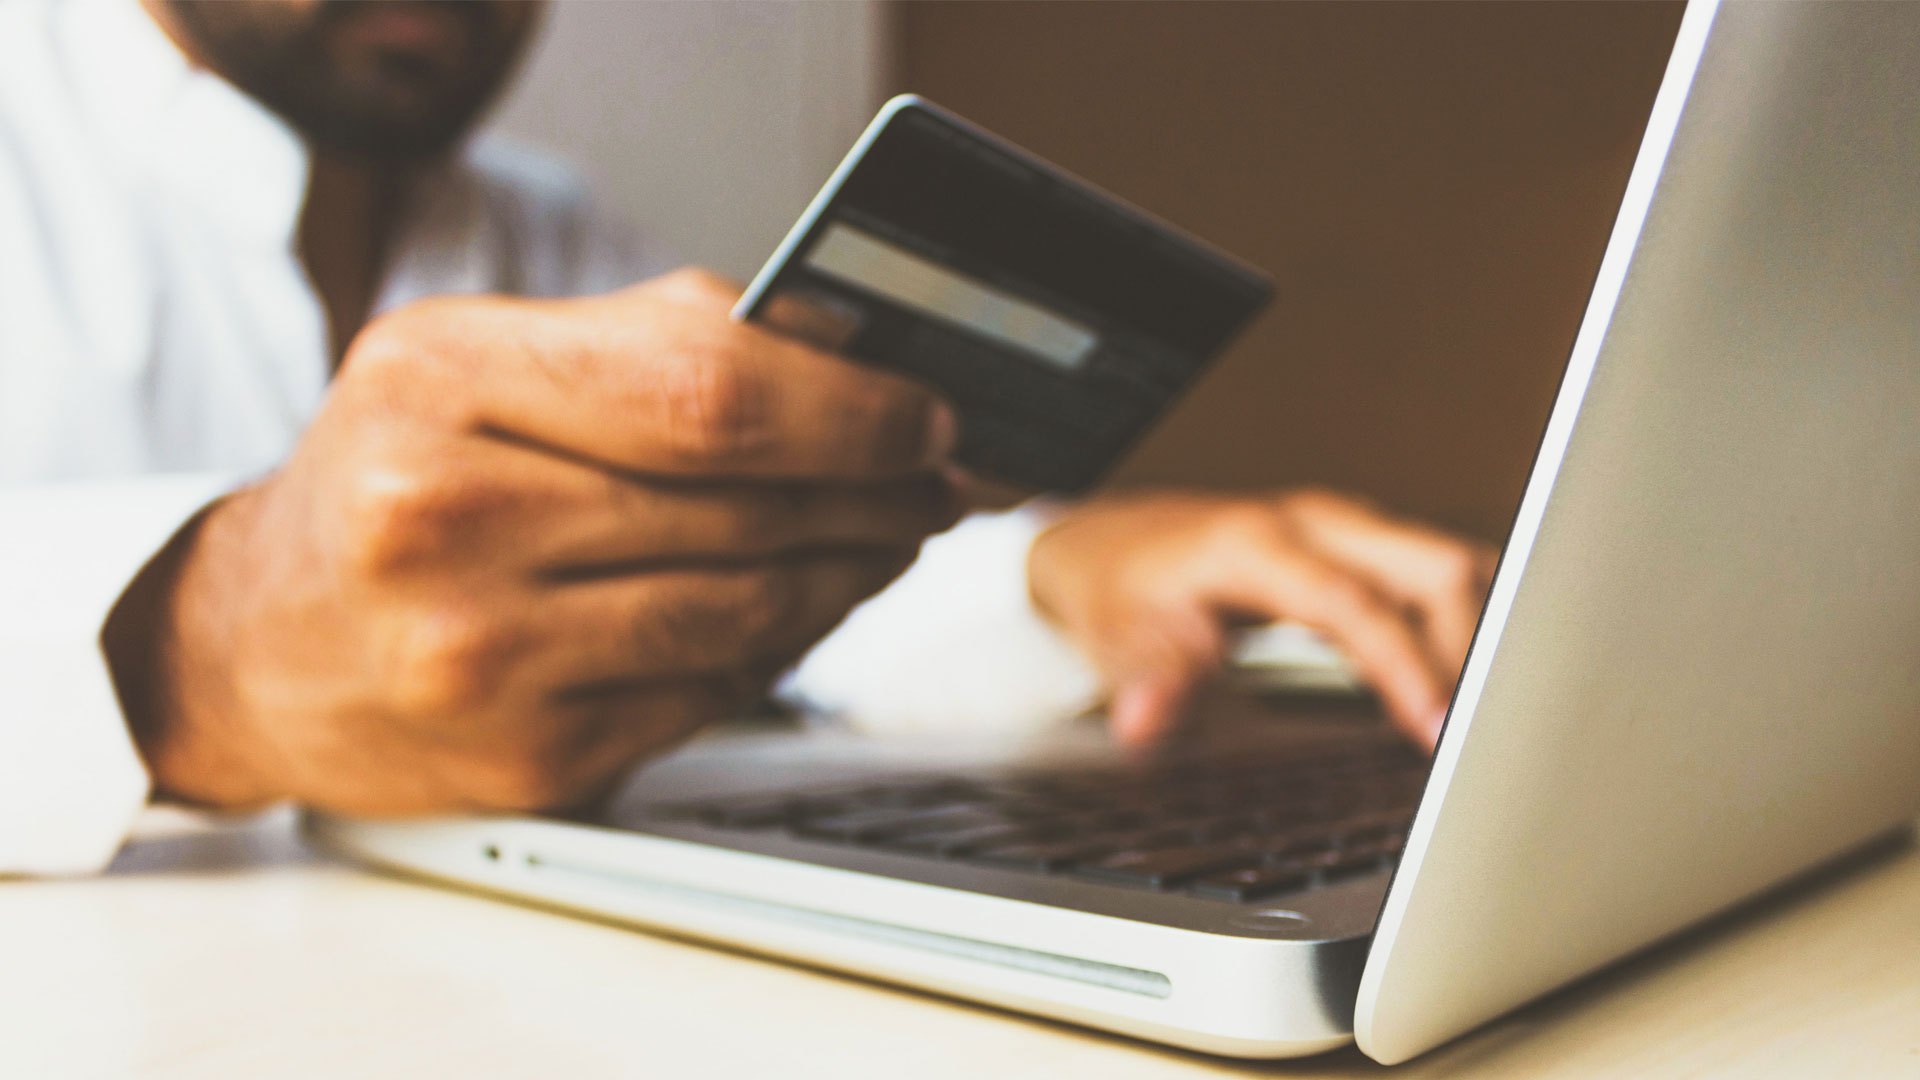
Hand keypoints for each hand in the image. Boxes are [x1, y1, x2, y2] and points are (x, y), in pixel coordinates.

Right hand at [108, 269, 960, 813]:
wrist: (255, 645)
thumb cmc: (390, 480)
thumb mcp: (476, 361)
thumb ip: (654, 342)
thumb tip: (850, 356)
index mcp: (440, 381)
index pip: (708, 391)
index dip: (851, 408)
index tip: (926, 413)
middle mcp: (445, 519)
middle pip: (745, 504)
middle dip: (877, 491)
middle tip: (936, 480)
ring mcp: (482, 655)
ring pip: (748, 611)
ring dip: (850, 573)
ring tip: (887, 538)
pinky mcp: (526, 757)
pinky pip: (712, 692)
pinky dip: (782, 647)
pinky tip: (802, 607)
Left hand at [1027, 489, 1496, 749]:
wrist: (1111, 543)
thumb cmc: (1120, 588)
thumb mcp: (1118, 637)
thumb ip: (1149, 678)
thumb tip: (1145, 721)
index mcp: (1258, 542)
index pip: (1356, 603)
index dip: (1405, 666)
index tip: (1437, 729)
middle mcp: (1314, 522)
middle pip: (1433, 567)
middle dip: (1474, 648)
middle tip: (1485, 734)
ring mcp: (1344, 528)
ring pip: (1449, 565)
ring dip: (1481, 635)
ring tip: (1496, 716)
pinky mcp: (1360, 546)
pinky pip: (1437, 577)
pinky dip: (1467, 624)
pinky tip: (1474, 681)